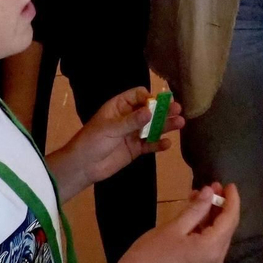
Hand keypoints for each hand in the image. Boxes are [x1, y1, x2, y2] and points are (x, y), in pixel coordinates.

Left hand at [64, 87, 185, 185]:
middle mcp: (128, 118)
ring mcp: (133, 134)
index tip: (159, 103)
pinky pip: (150, 145)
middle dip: (163, 110)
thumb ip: (131, 121)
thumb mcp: (110, 128)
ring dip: (165, 125)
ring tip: (180, 123)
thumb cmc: (92, 141)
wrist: (83, 167)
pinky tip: (166, 144)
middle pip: (149, 111)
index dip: (149, 98)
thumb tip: (150, 111)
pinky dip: (158, 144)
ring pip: (152, 127)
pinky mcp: (136, 149)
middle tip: (178, 109)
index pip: (138, 95)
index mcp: (119, 107)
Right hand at [117, 184, 240, 262]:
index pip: (230, 220)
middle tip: (211, 187)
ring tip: (200, 200)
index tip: (229, 185)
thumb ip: (196, 209)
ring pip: (217, 240)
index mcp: (212, 250)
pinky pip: (209, 250)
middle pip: (225, 231)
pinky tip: (195, 220)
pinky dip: (205, 234)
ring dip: (211, 220)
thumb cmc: (150, 255)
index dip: (232, 201)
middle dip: (220, 208)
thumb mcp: (173, 228)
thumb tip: (210, 192)